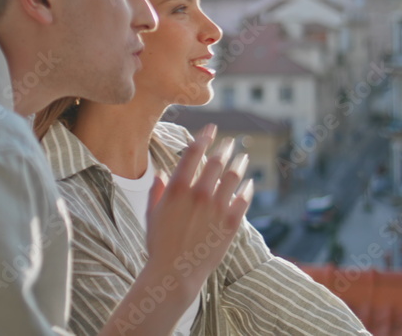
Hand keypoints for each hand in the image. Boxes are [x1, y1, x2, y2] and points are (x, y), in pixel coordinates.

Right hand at [97, 124, 251, 335]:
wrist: (174, 273)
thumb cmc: (158, 244)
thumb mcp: (151, 213)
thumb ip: (157, 191)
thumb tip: (162, 175)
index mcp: (177, 188)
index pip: (194, 152)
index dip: (205, 136)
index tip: (212, 128)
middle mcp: (199, 194)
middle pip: (217, 161)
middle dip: (225, 148)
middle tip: (230, 142)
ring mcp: (217, 208)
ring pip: (234, 177)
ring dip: (240, 163)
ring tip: (243, 157)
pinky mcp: (231, 224)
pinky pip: (244, 199)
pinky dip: (248, 189)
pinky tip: (249, 184)